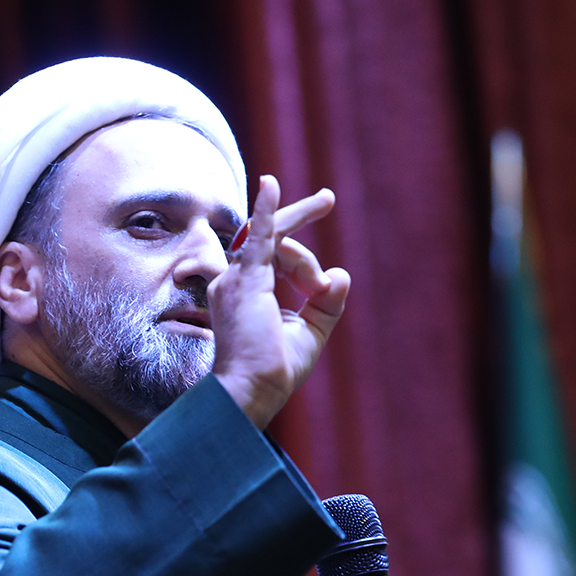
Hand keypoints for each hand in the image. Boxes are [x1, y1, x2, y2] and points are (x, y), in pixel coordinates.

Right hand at [209, 175, 349, 429]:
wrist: (252, 391)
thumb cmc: (273, 370)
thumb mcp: (310, 333)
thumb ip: (326, 304)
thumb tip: (341, 274)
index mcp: (245, 293)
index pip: (277, 260)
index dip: (306, 267)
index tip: (325, 286)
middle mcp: (234, 282)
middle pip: (274, 240)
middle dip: (301, 215)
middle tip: (328, 199)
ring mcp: (236, 279)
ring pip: (281, 245)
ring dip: (308, 265)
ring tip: (317, 288)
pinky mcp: (246, 280)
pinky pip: (258, 236)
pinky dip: (266, 210)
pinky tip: (270, 185)